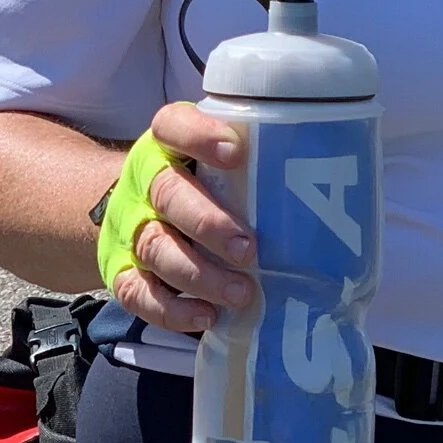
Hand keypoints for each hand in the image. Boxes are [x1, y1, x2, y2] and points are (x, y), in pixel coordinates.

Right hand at [98, 102, 256, 332]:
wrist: (126, 204)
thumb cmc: (193, 181)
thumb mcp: (209, 156)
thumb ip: (249, 157)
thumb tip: (324, 171)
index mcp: (165, 145)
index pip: (172, 127)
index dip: (199, 137)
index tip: (236, 153)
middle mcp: (142, 182)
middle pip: (167, 194)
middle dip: (208, 223)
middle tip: (249, 249)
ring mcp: (128, 228)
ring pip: (154, 247)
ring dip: (198, 274)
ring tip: (241, 292)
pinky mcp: (119, 270)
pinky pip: (135, 293)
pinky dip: (171, 310)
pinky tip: (206, 315)